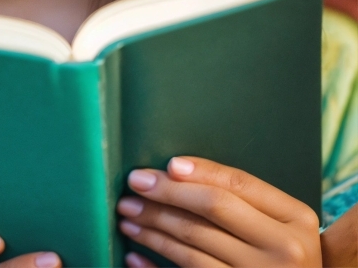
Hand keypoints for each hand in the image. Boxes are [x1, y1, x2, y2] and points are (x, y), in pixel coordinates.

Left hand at [117, 157, 321, 266]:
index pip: (239, 183)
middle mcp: (284, 250)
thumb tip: (175, 170)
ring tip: (128, 216)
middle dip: (167, 194)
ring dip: (154, 229)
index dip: (200, 171)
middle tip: (134, 185)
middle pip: (213, 210)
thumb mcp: (282, 223)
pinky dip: (155, 267)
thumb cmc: (283, 256)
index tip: (166, 165)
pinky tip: (134, 256)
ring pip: (194, 248)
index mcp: (295, 218)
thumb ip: (246, 200)